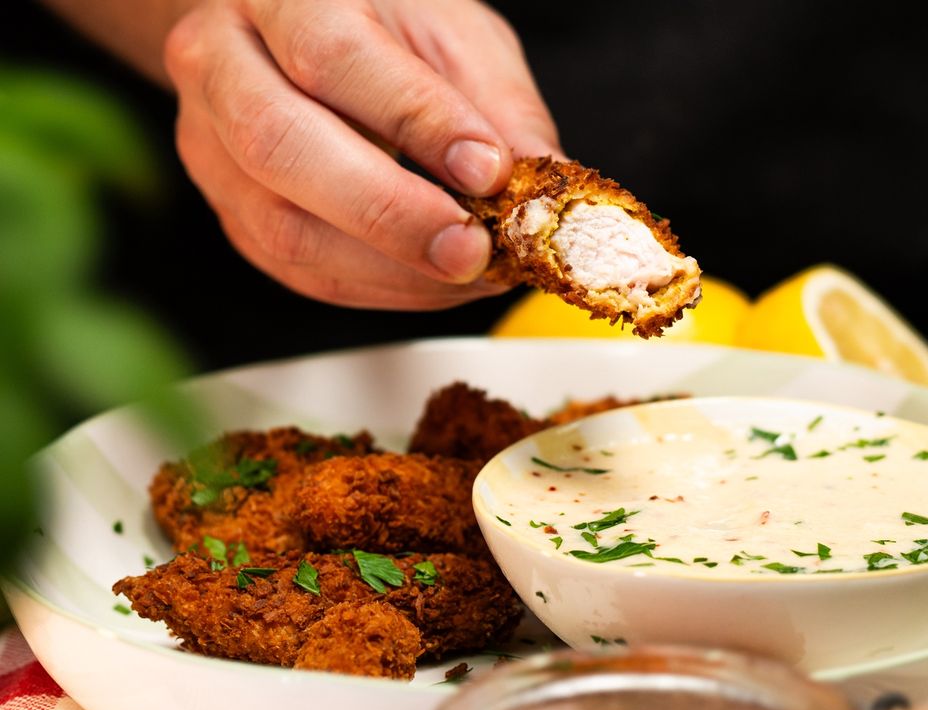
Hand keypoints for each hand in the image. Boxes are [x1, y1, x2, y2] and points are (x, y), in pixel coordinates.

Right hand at [165, 0, 559, 308]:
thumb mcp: (454, 32)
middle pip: (281, 147)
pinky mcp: (230, 213)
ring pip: (282, 227)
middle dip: (389, 213)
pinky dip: (380, 287)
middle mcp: (222, 65)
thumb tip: (538, 184)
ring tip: (472, 272)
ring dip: (390, 268)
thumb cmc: (382, 22)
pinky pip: (299, 270)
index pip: (334, 57)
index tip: (488, 170)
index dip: (416, 121)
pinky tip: (438, 283)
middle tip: (471, 247)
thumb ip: (497, 102)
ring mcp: (209, 145)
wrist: (295, 33)